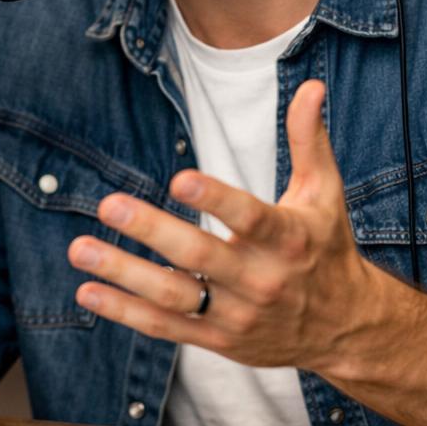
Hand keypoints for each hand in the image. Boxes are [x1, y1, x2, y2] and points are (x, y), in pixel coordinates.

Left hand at [67, 79, 373, 372]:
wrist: (345, 329)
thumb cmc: (327, 248)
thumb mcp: (325, 193)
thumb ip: (309, 139)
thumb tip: (311, 86)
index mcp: (287, 238)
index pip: (249, 217)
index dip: (216, 199)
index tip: (179, 178)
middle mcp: (260, 279)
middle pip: (200, 255)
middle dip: (152, 230)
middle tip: (109, 206)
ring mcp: (236, 314)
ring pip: (174, 295)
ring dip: (124, 274)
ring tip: (81, 249)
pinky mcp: (218, 339)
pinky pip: (166, 327)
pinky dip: (126, 312)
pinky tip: (89, 291)